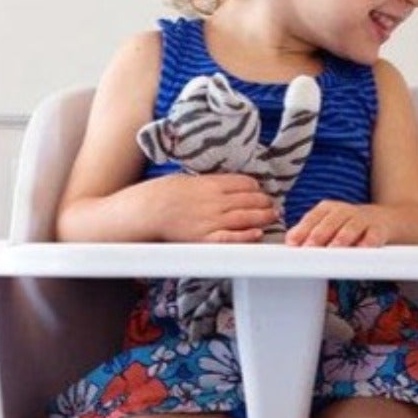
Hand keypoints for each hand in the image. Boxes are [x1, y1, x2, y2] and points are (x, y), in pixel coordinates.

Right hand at [144, 172, 277, 242]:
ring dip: (263, 216)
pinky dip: (247, 235)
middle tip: (272, 205)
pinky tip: (258, 234)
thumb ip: (209, 183)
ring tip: (273, 216)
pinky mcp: (206, 238)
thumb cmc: (162, 194)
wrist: (145, 211)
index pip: (243, 183)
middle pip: (249, 200)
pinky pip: (232, 238)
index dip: (256, 187)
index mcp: (210, 184)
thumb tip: (227, 185)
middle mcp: (214, 201)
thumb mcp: (187, 180)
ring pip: (245, 217)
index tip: (261, 190)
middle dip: (264, 202)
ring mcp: (211, 220)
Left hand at [285, 200, 399, 247]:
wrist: (386, 219)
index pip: (313, 218)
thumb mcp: (329, 223)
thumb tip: (290, 241)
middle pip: (330, 222)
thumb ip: (309, 231)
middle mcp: (345, 211)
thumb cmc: (351, 225)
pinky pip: (373, 235)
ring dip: (341, 238)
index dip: (302, 230)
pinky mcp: (379, 229)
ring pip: (350, 227)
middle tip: (309, 248)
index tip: (293, 243)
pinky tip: (362, 248)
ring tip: (333, 249)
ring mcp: (363, 219)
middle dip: (318, 235)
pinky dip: (368, 242)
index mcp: (329, 208)